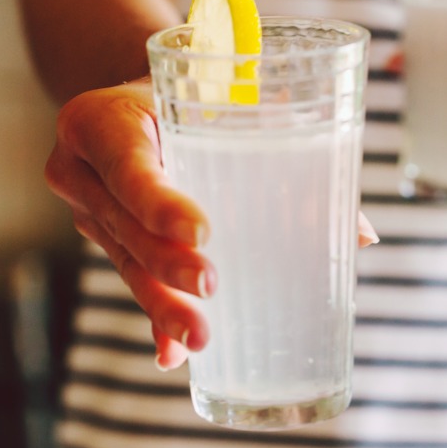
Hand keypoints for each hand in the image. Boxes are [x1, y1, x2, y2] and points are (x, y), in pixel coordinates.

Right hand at [46, 78, 377, 370]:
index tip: (202, 233)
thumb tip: (361, 234)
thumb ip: (286, 144)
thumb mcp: (225, 98)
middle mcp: (85, 170)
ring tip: (200, 338)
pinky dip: (156, 315)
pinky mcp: (107, 240)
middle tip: (211, 286)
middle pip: (124, 225)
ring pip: (127, 263)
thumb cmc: (194, 94)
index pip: (128, 165)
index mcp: (103, 121)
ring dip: (163, 304)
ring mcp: (91, 211)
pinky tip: (174, 353)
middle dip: (168, 264)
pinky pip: (132, 278)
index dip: (159, 202)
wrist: (143, 102)